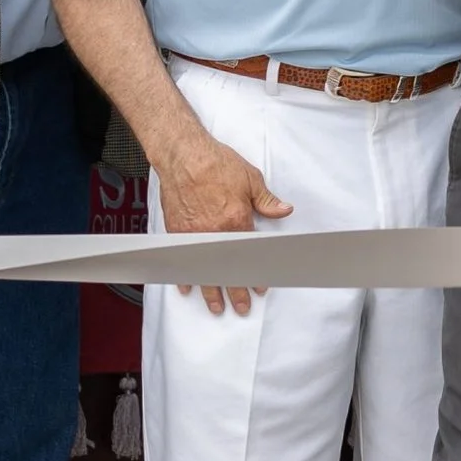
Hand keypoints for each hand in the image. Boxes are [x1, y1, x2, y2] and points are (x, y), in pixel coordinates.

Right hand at [153, 131, 291, 317]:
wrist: (183, 153)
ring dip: (210, 290)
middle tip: (241, 307)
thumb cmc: (214, 162)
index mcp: (236, 219)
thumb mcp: (250, 178)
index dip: (255, 273)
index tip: (259, 287)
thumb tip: (284, 210)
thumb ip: (267, 200)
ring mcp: (193, 233)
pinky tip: (187, 286)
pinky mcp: (177, 230)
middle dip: (234, 292)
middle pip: (226, 269)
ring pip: (203, 268)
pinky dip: (184, 273)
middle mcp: (214, 231)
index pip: (249, 255)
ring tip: (215, 306)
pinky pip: (182, 258)